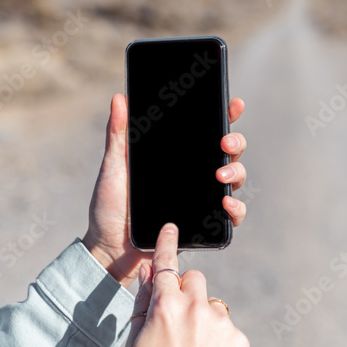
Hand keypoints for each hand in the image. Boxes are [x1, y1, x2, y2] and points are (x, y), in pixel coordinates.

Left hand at [83, 94, 247, 286]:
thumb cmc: (110, 207)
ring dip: (236, 172)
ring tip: (220, 175)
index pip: (206, 132)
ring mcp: (202, 199)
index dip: (226, 115)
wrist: (110, 248)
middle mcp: (194, 175)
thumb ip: (118, 134)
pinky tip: (226, 204)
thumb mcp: (113, 167)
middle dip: (235, 141)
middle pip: (228, 151)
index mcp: (178, 158)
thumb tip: (119, 98)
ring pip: (235, 178)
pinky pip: (232, 216)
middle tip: (224, 141)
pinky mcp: (205, 225)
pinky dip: (237, 208)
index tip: (234, 104)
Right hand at [126, 224, 248, 346]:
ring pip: (211, 304)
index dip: (166, 244)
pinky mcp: (239, 340)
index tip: (170, 228)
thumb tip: (147, 272)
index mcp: (165, 307)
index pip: (165, 264)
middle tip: (175, 322)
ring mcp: (222, 323)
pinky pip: (225, 327)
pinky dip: (217, 339)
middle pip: (194, 280)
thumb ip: (143, 304)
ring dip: (202, 317)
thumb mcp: (134, 345)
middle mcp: (197, 308)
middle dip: (185, 291)